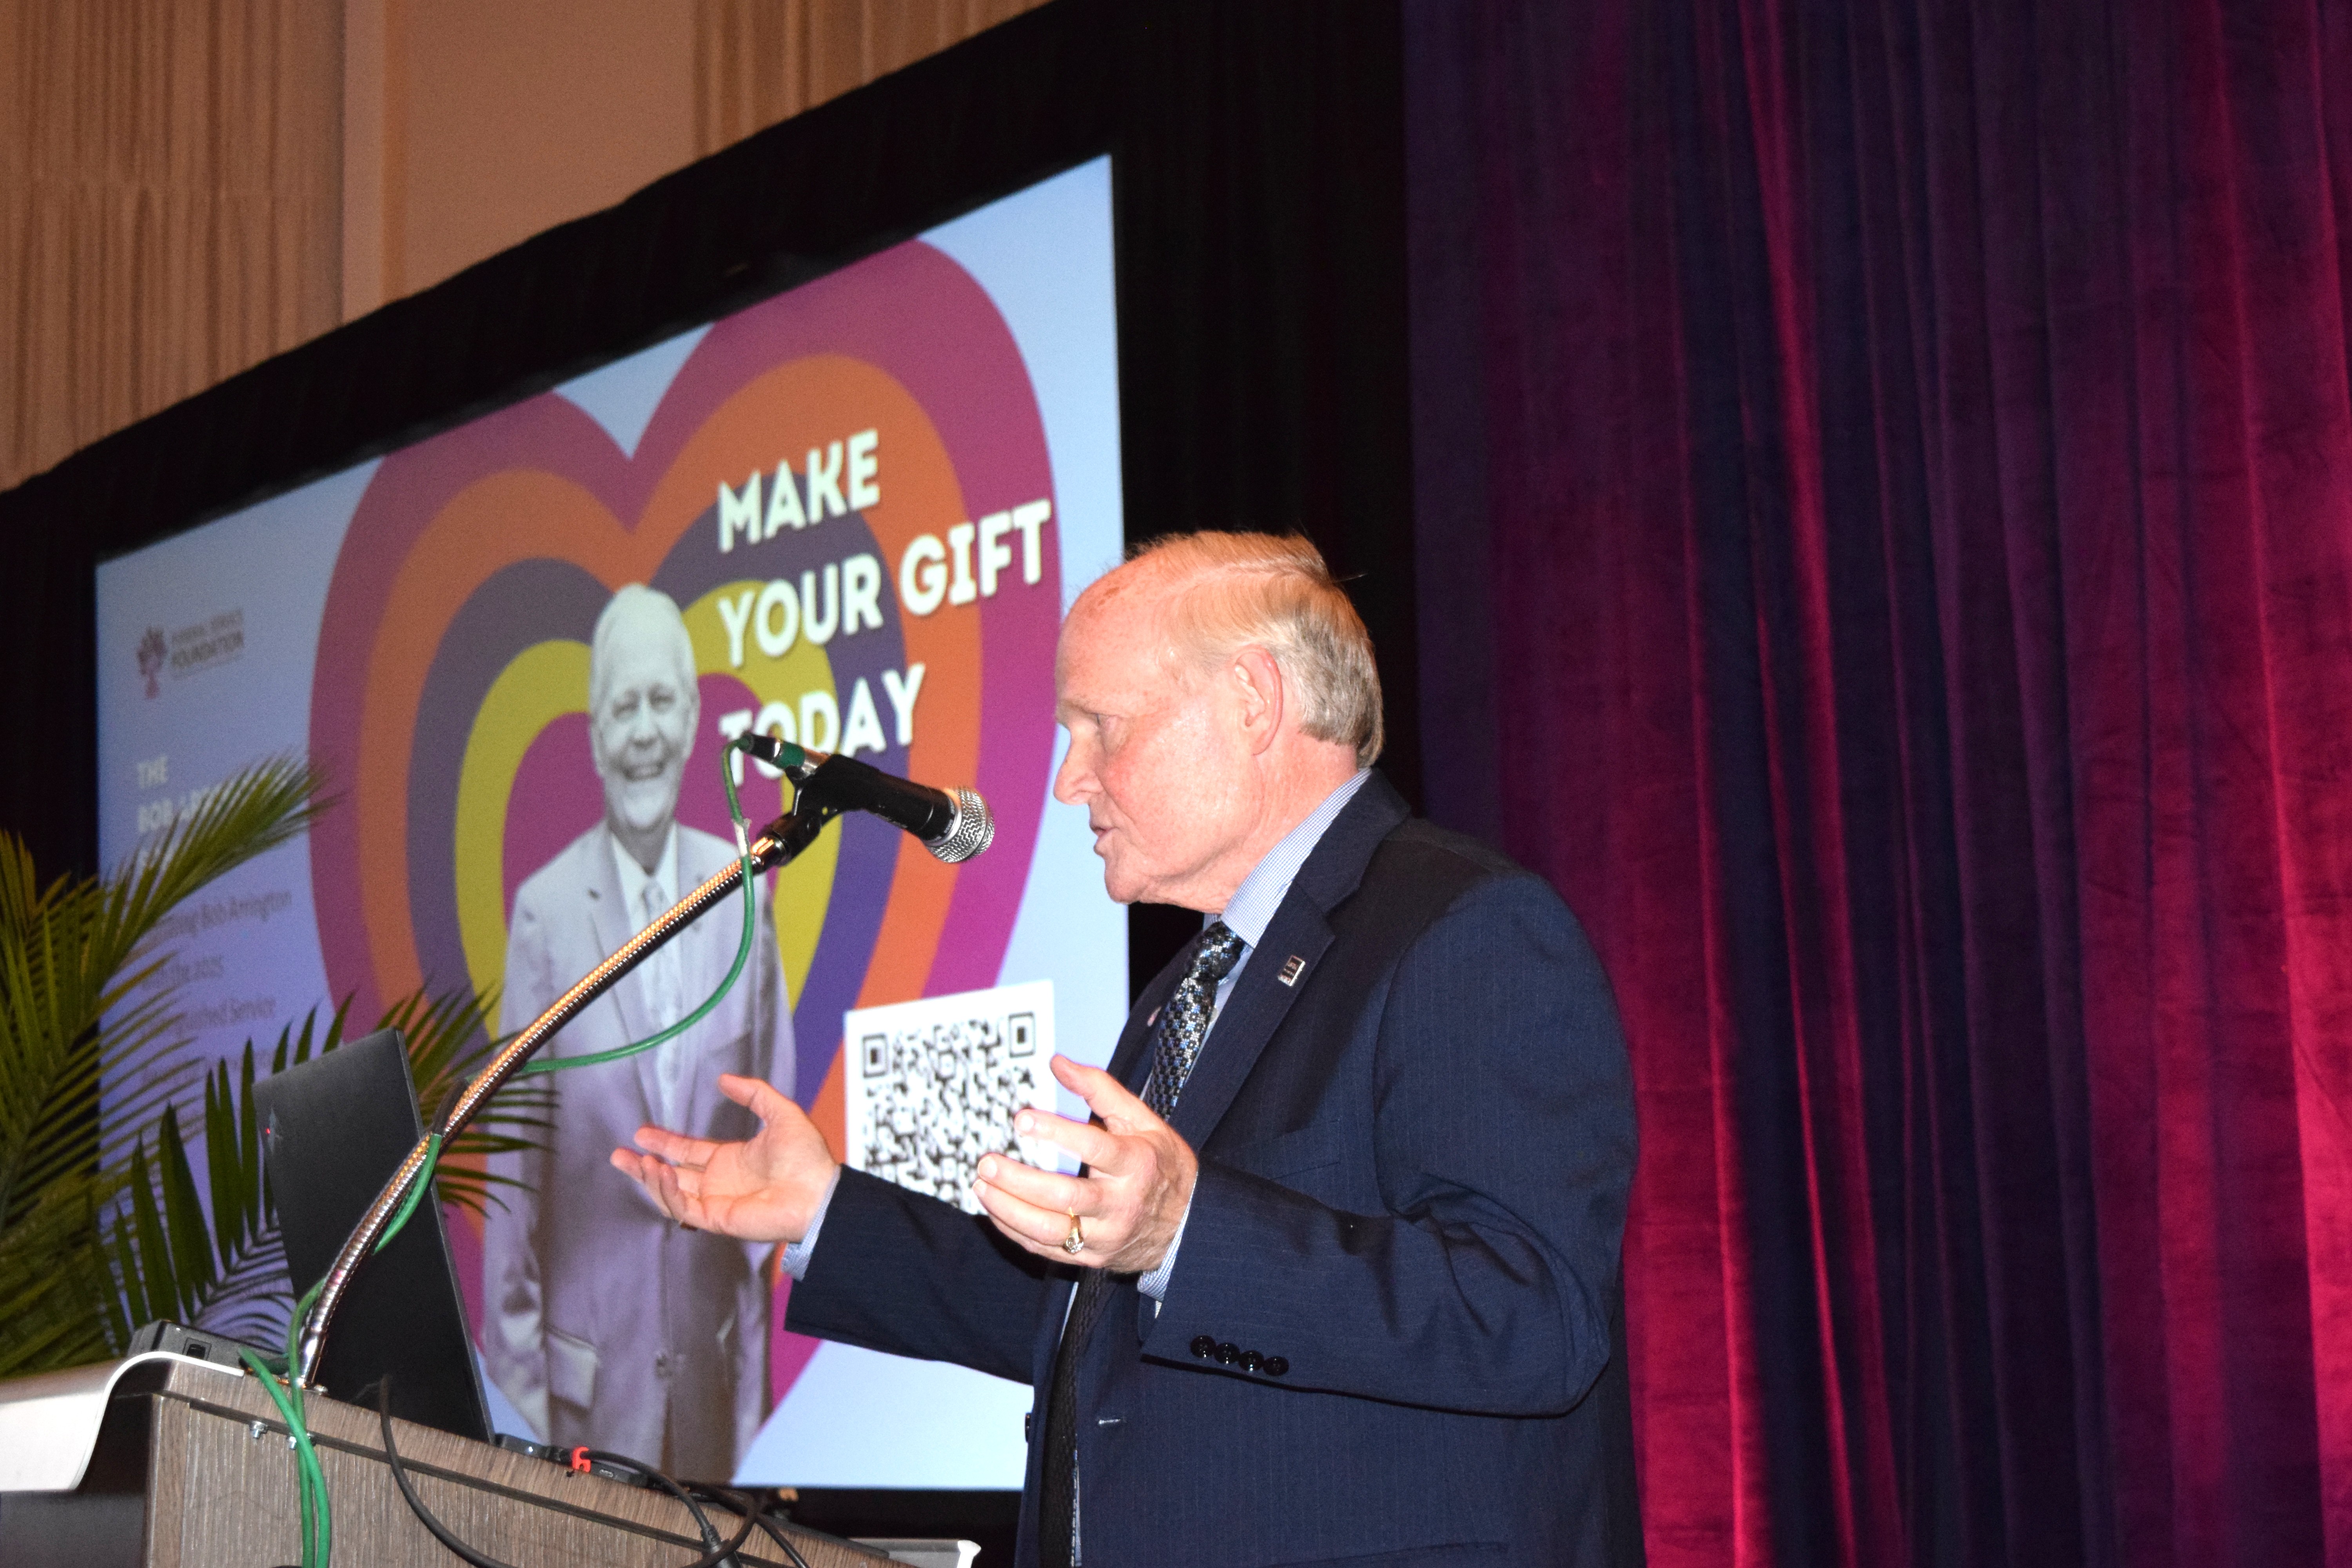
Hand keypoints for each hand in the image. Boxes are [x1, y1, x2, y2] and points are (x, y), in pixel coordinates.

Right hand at [609, 1073, 836, 1243]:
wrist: (819, 1191)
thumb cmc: (808, 1157)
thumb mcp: (780, 1112)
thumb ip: (753, 1093)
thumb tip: (725, 1079)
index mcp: (731, 1160)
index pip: (688, 1151)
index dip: (664, 1142)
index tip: (641, 1133)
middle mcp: (720, 1182)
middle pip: (672, 1174)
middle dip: (644, 1166)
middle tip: (619, 1154)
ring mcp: (717, 1201)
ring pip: (672, 1193)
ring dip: (652, 1178)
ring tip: (638, 1161)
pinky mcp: (717, 1218)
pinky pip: (684, 1208)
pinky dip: (669, 1191)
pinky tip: (662, 1172)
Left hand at [972, 1055, 1196, 1272]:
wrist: (1187, 1223)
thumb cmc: (1160, 1163)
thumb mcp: (1141, 1119)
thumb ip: (1100, 1089)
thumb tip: (1058, 1063)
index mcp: (1136, 1164)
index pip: (1094, 1147)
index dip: (1056, 1131)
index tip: (1021, 1118)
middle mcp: (1121, 1203)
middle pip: (1065, 1196)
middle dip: (1019, 1180)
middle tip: (987, 1161)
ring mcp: (1106, 1235)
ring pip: (1050, 1229)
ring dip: (1009, 1209)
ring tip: (981, 1185)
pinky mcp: (1092, 1257)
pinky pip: (1047, 1249)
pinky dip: (1015, 1231)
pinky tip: (995, 1210)